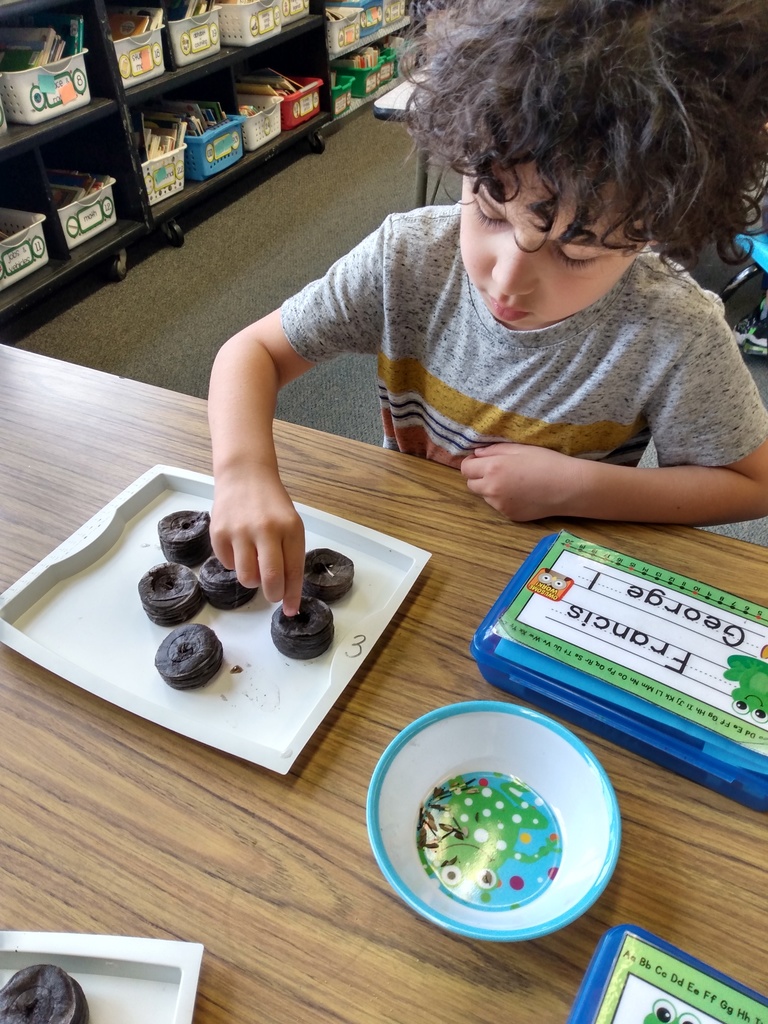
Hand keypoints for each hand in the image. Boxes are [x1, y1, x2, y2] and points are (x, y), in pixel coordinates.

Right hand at [210, 472, 304, 614]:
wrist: (244, 475)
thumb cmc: (271, 504)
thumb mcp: (290, 524)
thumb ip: (289, 555)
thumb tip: (287, 591)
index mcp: (289, 528)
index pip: (293, 571)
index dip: (292, 595)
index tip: (291, 610)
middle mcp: (265, 529)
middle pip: (270, 579)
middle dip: (273, 594)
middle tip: (272, 593)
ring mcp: (239, 531)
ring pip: (246, 578)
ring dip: (252, 580)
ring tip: (254, 563)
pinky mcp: (218, 533)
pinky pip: (228, 565)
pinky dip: (235, 563)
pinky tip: (239, 546)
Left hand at [461, 443, 582, 519]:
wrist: (568, 487)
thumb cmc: (546, 462)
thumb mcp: (520, 448)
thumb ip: (494, 450)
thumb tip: (477, 454)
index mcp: (493, 469)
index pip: (466, 469)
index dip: (471, 463)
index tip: (479, 460)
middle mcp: (492, 489)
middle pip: (471, 484)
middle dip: (479, 477)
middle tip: (497, 470)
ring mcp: (500, 505)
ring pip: (485, 496)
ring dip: (491, 489)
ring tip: (514, 482)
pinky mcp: (510, 515)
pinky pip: (499, 506)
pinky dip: (504, 499)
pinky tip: (522, 493)